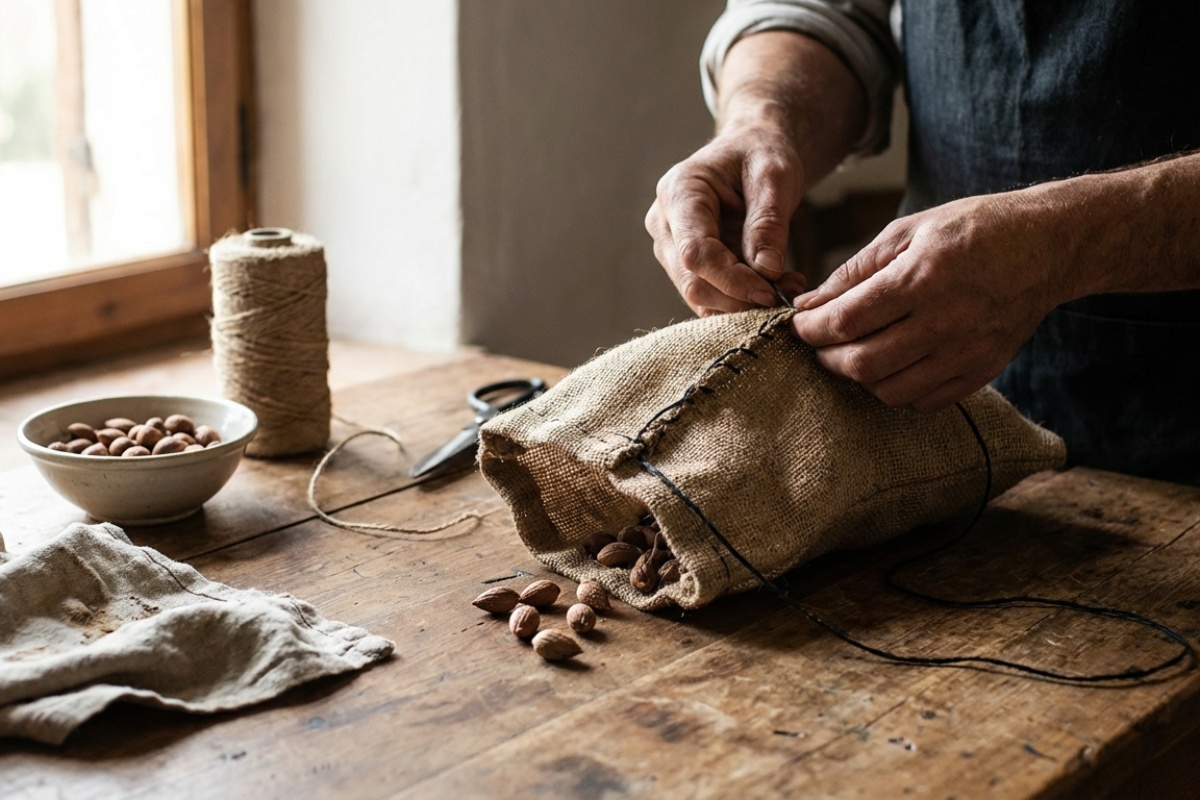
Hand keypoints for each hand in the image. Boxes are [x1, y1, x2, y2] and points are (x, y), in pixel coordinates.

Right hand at [645, 124, 807, 315]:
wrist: (750, 151)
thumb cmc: (760, 154)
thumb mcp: (775, 176)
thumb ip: (768, 222)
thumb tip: (766, 270)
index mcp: (679, 192)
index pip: (695, 252)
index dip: (731, 280)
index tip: (771, 292)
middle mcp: (664, 223)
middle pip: (692, 280)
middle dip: (739, 298)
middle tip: (787, 294)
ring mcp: (670, 247)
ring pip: (698, 294)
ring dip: (742, 303)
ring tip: (787, 285)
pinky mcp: (684, 264)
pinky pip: (707, 295)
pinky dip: (739, 300)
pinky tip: (772, 286)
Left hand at [791, 192, 1069, 411]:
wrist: (1048, 246)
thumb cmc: (971, 230)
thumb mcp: (907, 231)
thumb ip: (854, 272)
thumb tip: (808, 305)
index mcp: (920, 278)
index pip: (845, 322)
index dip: (809, 330)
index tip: (799, 325)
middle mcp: (944, 321)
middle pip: (861, 365)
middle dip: (826, 358)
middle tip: (819, 344)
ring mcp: (965, 352)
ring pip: (889, 391)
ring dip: (859, 378)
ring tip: (853, 354)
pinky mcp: (981, 371)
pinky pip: (923, 401)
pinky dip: (895, 391)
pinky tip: (890, 367)